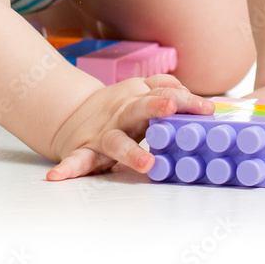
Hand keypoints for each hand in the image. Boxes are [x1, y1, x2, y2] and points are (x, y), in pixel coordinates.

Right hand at [46, 74, 215, 180]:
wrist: (72, 115)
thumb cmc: (116, 109)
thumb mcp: (136, 91)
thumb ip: (159, 86)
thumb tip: (184, 88)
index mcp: (136, 100)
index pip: (163, 94)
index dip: (184, 99)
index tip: (206, 107)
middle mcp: (121, 114)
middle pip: (140, 108)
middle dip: (156, 107)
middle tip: (171, 108)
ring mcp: (103, 133)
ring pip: (117, 141)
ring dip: (130, 152)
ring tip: (146, 163)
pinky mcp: (85, 151)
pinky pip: (76, 160)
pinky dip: (67, 168)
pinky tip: (58, 177)